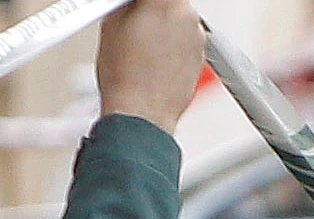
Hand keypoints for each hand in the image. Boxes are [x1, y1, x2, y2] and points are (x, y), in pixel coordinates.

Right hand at [90, 0, 209, 133]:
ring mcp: (198, 38)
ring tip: (141, 43)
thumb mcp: (112, 22)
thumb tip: (131, 2)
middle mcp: (188, 16)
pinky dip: (172, 43)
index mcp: (166, 2)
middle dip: (153, 7)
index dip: (141, 2)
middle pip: (171, 1)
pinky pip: (185, 40)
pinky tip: (153, 58)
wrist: (141, 113)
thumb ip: (127, 3)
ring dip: (163, 24)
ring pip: (179, 19)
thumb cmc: (125, 75)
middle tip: (134, 18)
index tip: (134, 5)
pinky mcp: (201, 57)